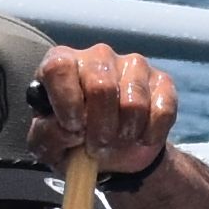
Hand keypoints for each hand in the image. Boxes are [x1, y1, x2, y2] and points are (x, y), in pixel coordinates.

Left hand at [32, 44, 178, 186]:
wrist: (113, 151)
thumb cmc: (72, 140)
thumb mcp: (48, 145)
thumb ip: (46, 136)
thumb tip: (67, 129)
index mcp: (62, 63)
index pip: (59, 67)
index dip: (67, 100)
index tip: (73, 127)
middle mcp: (97, 56)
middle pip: (101, 86)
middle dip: (99, 127)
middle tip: (96, 146)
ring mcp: (133, 64)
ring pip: (133, 101)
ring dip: (124, 133)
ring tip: (115, 141)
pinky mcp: (162, 81)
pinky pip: (162, 109)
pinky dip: (150, 134)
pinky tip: (140, 138)